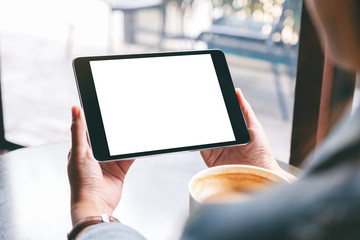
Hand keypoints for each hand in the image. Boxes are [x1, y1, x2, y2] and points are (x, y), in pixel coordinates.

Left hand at [67, 106, 133, 224]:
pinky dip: (133, 151)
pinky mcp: (120, 169)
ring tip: (132, 128)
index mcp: (82, 149)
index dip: (96, 119)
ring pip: (118, 146)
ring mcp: (108, 163)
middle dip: (114, 128)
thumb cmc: (82, 181)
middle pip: (107, 137)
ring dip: (124, 140)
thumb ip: (79, 130)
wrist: (96, 204)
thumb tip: (75, 109)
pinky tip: (137, 144)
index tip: (104, 107)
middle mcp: (95, 155)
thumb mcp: (79, 151)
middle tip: (123, 115)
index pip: (89, 129)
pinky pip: (128, 157)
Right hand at [201, 89, 293, 179]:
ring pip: (204, 135)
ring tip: (196, 118)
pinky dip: (197, 141)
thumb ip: (245, 110)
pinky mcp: (210, 159)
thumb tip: (237, 92)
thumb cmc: (262, 152)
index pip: (220, 118)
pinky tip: (197, 133)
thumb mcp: (254, 126)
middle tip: (199, 106)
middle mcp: (223, 140)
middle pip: (210, 126)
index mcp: (233, 131)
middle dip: (204, 117)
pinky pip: (200, 147)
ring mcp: (216, 149)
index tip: (208, 98)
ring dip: (199, 128)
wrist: (259, 174)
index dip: (214, 109)